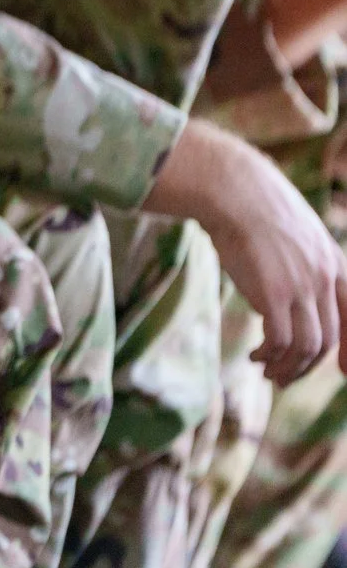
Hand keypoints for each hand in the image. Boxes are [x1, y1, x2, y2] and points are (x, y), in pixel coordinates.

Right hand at [146, 122, 346, 382]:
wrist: (232, 190)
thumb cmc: (252, 204)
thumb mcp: (292, 229)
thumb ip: (300, 256)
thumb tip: (285, 274)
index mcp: (334, 262)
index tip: (343, 370)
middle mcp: (324, 278)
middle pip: (328, 338)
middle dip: (307, 365)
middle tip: (282, 376)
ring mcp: (302, 287)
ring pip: (307, 346)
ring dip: (288, 367)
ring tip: (267, 372)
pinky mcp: (274, 294)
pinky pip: (280, 341)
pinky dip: (270, 356)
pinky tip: (254, 355)